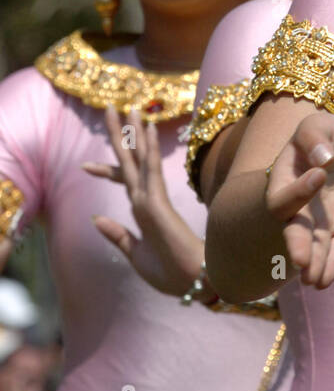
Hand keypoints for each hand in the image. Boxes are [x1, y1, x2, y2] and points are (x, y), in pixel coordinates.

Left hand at [83, 106, 207, 296]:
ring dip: (134, 131)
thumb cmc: (170, 273)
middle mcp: (147, 198)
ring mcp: (153, 198)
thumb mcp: (135, 255)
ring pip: (140, 157)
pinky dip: (148, 149)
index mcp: (142, 210)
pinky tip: (147, 129)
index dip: (104, 171)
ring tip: (129, 106)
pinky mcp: (158, 202)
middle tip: (109, 107)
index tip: (83, 165)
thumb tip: (95, 219)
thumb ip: (118, 235)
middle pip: (129, 160)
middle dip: (119, 134)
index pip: (122, 181)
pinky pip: (151, 170)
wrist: (193, 283)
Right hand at [266, 111, 333, 288]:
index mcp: (286, 180)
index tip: (319, 174)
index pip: (284, 194)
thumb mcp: (320, 125)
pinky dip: (331, 267)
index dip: (298, 189)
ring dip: (314, 263)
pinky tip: (324, 281)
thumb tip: (322, 159)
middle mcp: (300, 208)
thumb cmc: (330, 135)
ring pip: (316, 248)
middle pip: (294, 230)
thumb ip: (315, 137)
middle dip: (297, 245)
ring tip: (312, 279)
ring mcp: (322, 224)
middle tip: (301, 260)